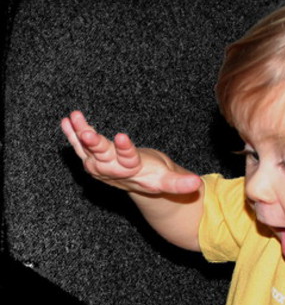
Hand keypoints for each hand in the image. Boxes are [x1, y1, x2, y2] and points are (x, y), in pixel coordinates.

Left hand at [60, 111, 200, 195]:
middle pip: (103, 157)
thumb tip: (198, 184)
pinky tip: (66, 121)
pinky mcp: (92, 159)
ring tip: (74, 117)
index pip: (129, 161)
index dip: (125, 149)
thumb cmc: (154, 179)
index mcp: (133, 172)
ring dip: (79, 134)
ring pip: (88, 150)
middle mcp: (114, 170)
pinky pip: (79, 148)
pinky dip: (72, 135)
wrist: (138, 187)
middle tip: (87, 133)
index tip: (122, 136)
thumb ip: (180, 183)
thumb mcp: (167, 181)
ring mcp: (101, 165)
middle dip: (95, 144)